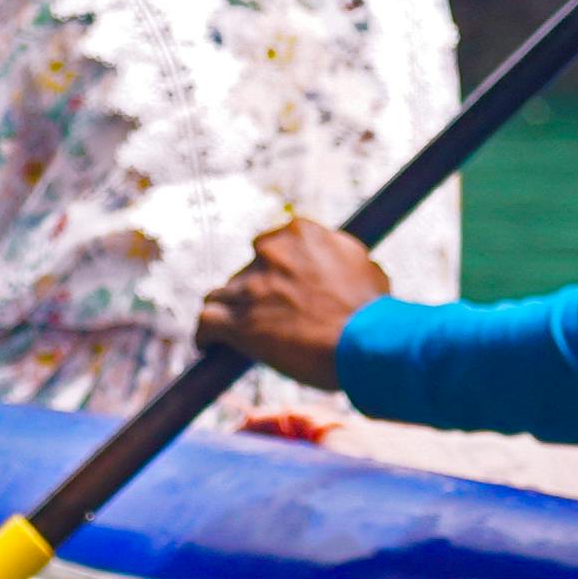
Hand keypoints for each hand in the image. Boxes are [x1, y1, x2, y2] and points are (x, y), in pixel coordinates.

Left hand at [199, 211, 388, 378]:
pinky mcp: (239, 321)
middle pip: (246, 270)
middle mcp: (270, 252)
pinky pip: (206, 321)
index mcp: (298, 233)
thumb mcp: (363, 264)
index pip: (272, 246)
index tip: (280, 288)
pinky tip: (208, 344)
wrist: (368, 343)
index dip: (275, 271)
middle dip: (254, 291)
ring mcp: (251, 286)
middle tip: (268, 315)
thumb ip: (336, 255)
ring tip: (233, 331)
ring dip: (229, 311)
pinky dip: (205, 334)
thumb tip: (331, 261)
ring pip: (222, 294)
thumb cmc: (372, 310)